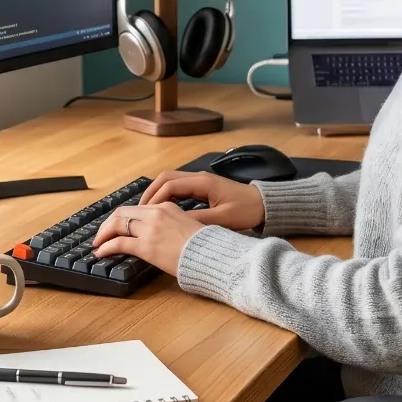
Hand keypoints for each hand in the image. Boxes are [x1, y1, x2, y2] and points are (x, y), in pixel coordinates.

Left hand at [92, 202, 204, 275]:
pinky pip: (119, 243)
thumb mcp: (187, 225)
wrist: (212, 255)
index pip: (137, 208)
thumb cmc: (205, 245)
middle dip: (108, 224)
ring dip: (104, 233)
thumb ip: (171, 224)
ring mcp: (150, 229)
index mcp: (167, 207)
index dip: (123, 217)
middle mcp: (156, 213)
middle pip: (123, 213)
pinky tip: (101, 252)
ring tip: (98, 243)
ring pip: (118, 224)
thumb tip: (160, 234)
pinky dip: (106, 246)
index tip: (117, 226)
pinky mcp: (146, 246)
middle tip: (102, 234)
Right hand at [139, 170, 264, 231]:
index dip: (155, 198)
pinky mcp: (202, 186)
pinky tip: (162, 209)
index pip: (170, 185)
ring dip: (157, 193)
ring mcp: (200, 180)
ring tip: (146, 211)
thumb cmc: (245, 211)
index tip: (144, 213)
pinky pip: (178, 187)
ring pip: (170, 181)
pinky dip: (166, 195)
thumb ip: (199, 220)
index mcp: (202, 182)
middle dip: (150, 192)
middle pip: (165, 178)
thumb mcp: (222, 219)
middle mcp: (198, 177)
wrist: (263, 204)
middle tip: (139, 211)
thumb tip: (175, 224)